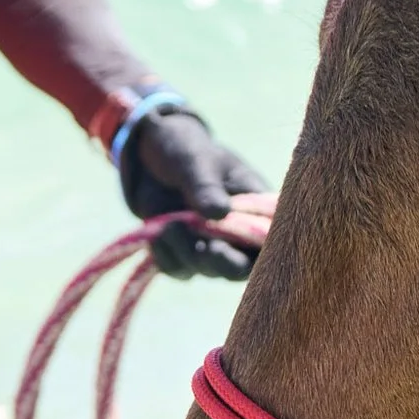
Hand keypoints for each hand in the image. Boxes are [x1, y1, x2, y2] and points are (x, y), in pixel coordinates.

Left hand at [121, 107, 270, 280]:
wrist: (147, 155)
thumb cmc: (185, 149)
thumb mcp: (196, 160)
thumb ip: (206, 186)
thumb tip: (220, 213)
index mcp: (255, 206)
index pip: (271, 239)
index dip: (261, 252)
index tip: (233, 243)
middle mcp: (238, 231)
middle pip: (243, 266)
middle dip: (223, 261)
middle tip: (206, 247)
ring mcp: (211, 244)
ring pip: (208, 269)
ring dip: (187, 253)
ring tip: (170, 224)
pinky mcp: (183, 253)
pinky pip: (178, 269)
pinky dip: (166, 256)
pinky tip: (157, 233)